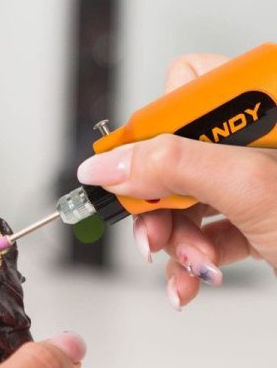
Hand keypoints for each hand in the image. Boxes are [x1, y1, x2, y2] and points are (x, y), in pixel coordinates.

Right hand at [78, 53, 276, 308]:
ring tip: (184, 264)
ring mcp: (260, 175)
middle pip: (175, 150)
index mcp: (268, 98)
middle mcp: (262, 131)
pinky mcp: (259, 212)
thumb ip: (171, 167)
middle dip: (160, 202)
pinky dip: (193, 257)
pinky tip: (191, 278)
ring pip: (187, 194)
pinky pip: (208, 226)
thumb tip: (106, 165)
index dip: (147, 133)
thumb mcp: (250, 189)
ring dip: (175, 238)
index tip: (120, 173)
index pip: (182, 89)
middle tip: (153, 228)